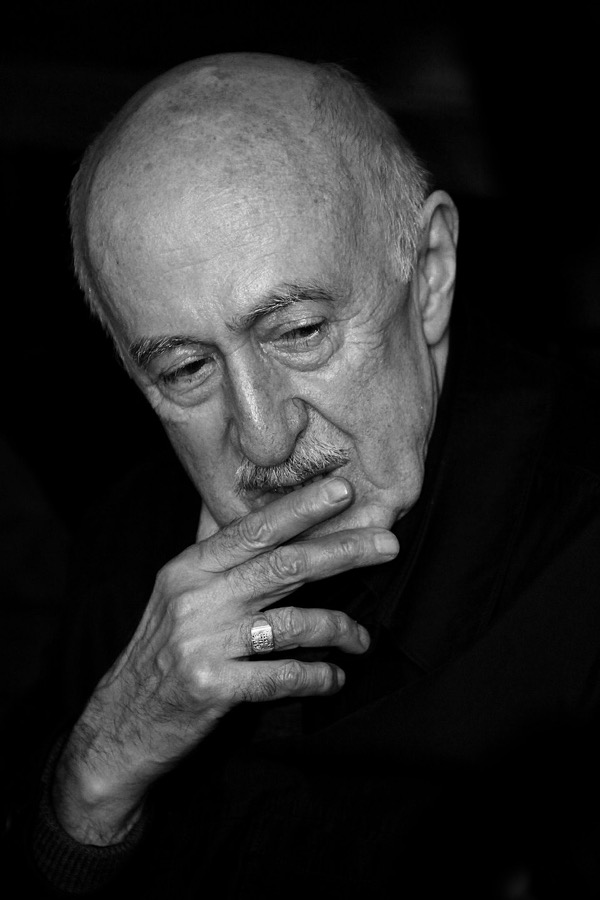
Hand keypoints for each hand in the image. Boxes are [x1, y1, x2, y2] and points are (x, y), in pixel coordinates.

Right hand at [52, 476, 398, 843]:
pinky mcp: (211, 688)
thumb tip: (227, 500)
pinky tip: (335, 678)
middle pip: (283, 566)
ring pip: (291, 623)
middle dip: (342, 551)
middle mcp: (196, 598)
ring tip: (361, 638)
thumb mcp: (177, 593)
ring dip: (338, 628)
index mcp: (190, 568)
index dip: (302, 508)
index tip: (344, 490)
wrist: (122, 724)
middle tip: (388, 543)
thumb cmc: (161, 651)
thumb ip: (213, 552)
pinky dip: (316, 676)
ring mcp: (202, 643)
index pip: (254, 529)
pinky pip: (281, 676)